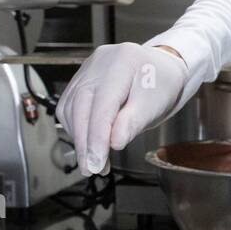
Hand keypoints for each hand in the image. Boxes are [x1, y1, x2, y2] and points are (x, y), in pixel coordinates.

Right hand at [56, 43, 187, 175]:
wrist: (160, 70)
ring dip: (78, 137)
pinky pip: (69, 105)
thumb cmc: (161, 85)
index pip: (103, 104)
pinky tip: (87, 142)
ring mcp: (87, 69)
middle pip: (81, 105)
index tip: (96, 162)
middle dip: (84, 142)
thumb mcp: (155, 104)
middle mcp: (100, 62)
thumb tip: (114, 143)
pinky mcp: (80, 79)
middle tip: (91, 168)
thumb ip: (134, 122)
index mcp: (123, 61)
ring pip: (70, 107)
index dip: (97, 136)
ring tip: (92, 160)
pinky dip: (76, 127)